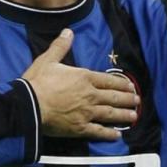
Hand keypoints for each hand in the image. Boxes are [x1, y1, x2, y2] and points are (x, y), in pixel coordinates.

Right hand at [22, 29, 139, 139]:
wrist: (29, 105)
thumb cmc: (38, 82)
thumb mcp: (48, 60)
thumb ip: (60, 46)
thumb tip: (68, 31)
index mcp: (84, 77)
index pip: (108, 80)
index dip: (122, 83)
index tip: (131, 86)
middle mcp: (90, 95)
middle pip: (113, 97)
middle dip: (127, 99)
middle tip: (137, 101)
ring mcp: (87, 113)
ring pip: (110, 114)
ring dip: (124, 115)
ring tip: (134, 116)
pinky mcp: (80, 128)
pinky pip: (98, 131)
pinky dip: (109, 134)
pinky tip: (117, 136)